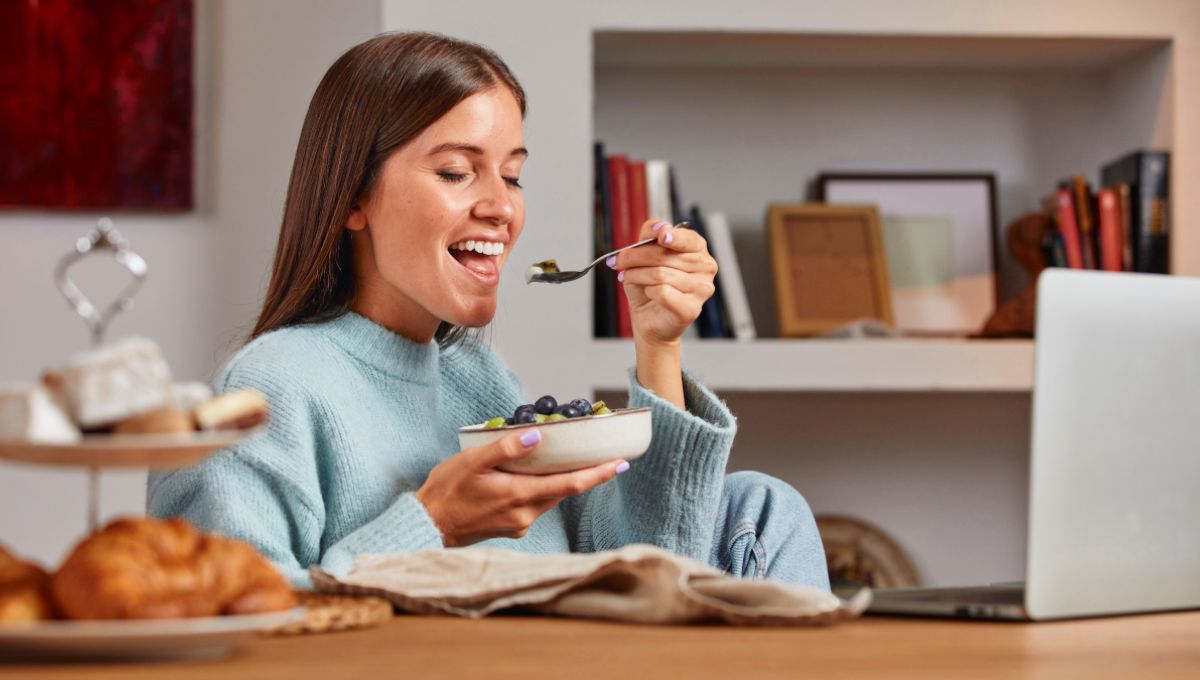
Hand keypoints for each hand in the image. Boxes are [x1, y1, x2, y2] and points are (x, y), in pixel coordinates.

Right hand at [415, 428, 624, 546]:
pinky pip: (537, 503)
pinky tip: (539, 475)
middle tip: (605, 455)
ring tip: (575, 461)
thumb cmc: (446, 491)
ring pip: (551, 497)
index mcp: (520, 496)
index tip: (621, 464)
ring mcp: (519, 523)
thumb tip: (538, 436)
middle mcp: (525, 514)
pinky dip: (545, 488)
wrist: (427, 525)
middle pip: (565, 491)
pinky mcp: (512, 527)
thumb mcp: (473, 462)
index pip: (570, 485)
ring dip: (566, 481)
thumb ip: (507, 449)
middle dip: (587, 474)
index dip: (598, 474)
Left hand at [610, 220, 717, 345]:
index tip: (660, 236)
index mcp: (697, 250)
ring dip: (636, 275)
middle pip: (665, 256)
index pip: (688, 238)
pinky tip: (648, 293)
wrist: (648, 319)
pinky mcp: (691, 308)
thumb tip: (658, 226)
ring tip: (627, 277)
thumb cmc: (649, 286)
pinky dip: (648, 291)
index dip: (673, 236)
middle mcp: (705, 268)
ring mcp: (702, 289)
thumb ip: (650, 236)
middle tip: (618, 260)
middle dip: (636, 257)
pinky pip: (663, 292)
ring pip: (660, 274)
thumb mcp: (643, 255)